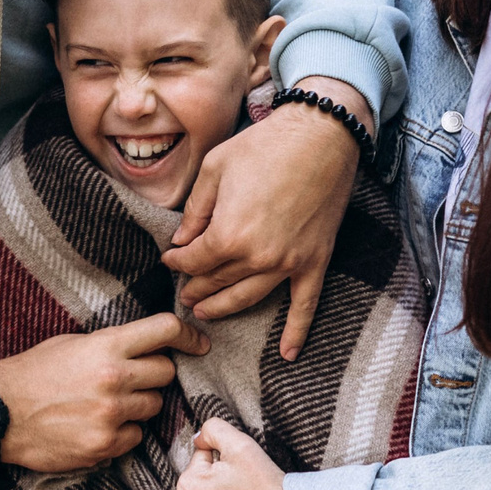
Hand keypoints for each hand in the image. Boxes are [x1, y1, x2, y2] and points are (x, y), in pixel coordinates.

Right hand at [0, 312, 207, 471]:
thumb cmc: (32, 374)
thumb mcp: (70, 344)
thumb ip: (111, 344)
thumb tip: (148, 346)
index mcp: (105, 347)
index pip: (164, 331)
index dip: (188, 335)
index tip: (199, 343)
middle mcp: (114, 379)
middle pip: (165, 373)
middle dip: (153, 374)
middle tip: (130, 377)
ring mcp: (111, 415)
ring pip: (153, 407)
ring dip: (138, 405)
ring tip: (105, 404)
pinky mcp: (105, 445)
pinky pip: (135, 438)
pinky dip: (123, 433)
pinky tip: (96, 426)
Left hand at [161, 75, 368, 348]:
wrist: (321, 136)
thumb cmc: (264, 145)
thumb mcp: (214, 169)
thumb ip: (195, 210)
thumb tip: (182, 240)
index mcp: (227, 234)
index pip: (193, 261)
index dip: (176, 261)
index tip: (169, 258)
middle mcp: (257, 257)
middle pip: (218, 281)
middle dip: (196, 286)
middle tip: (184, 291)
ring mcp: (289, 263)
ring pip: (249, 297)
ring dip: (225, 307)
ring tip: (206, 312)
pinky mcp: (315, 261)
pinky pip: (305, 304)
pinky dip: (297, 331)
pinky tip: (287, 353)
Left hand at [174, 417, 288, 489]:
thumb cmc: (265, 486)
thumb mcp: (239, 444)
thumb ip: (213, 429)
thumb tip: (199, 437)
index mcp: (187, 485)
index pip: (203, 455)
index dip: (226, 458)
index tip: (243, 471)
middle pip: (203, 477)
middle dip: (222, 476)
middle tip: (246, 485)